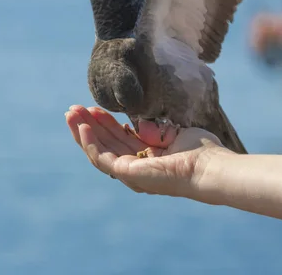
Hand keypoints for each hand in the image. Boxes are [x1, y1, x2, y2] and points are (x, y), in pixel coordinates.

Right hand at [65, 105, 231, 201]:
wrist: (209, 166)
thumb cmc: (199, 151)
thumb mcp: (171, 132)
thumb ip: (153, 129)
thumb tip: (140, 124)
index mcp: (146, 158)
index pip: (118, 138)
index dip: (104, 122)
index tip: (93, 107)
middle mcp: (135, 167)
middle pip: (104, 143)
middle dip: (88, 125)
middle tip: (74, 109)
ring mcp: (130, 173)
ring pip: (98, 150)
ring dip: (83, 132)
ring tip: (72, 114)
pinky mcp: (127, 174)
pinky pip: (101, 157)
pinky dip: (90, 142)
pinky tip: (83, 126)